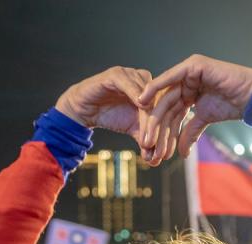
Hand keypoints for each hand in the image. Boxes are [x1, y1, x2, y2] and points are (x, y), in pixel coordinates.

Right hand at [55, 66, 181, 165]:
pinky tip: (141, 107)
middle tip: (157, 151)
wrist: (84, 109)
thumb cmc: (110, 115)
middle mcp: (146, 81)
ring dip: (149, 119)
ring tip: (147, 140)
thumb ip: (144, 141)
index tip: (165, 155)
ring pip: (147, 97)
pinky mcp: (118, 74)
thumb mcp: (131, 129)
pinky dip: (136, 96)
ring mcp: (132, 75)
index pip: (166, 112)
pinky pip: (130, 84)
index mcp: (153, 92)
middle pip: (159, 105)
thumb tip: (155, 160)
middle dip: (159, 130)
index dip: (166, 134)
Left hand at [138, 54, 251, 156]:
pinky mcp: (193, 65)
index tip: (152, 148)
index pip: (171, 111)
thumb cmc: (233, 106)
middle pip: (166, 104)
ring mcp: (190, 70)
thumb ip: (190, 132)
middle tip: (146, 144)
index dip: (162, 130)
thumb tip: (181, 153)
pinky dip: (156, 87)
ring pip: (166, 94)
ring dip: (154, 113)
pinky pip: (171, 77)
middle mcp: (187, 79)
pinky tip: (143, 99)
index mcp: (189, 90)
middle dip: (155, 125)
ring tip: (146, 132)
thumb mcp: (204, 120)